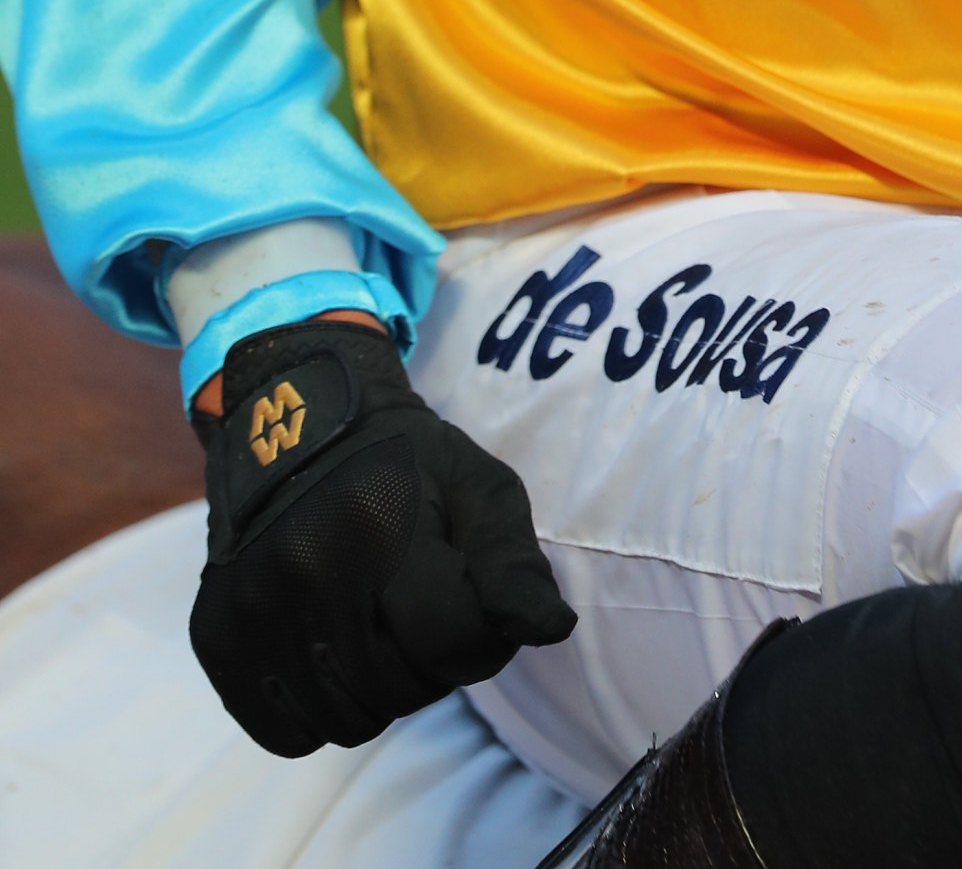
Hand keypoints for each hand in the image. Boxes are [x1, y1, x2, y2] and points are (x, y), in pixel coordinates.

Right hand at [190, 315, 574, 755]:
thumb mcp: (479, 488)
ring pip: (343, 720)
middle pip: (398, 692)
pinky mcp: (215, 637)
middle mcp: (303, 572)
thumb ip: (513, 563)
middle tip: (415, 606)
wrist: (294, 425)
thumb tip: (552, 631)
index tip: (463, 594)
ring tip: (374, 626)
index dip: (476, 635)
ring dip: (373, 690)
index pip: (450, 648)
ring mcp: (251, 608)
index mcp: (378, 530)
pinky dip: (318, 708)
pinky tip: (329, 653)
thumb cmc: (407, 465)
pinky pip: (284, 730)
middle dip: (425, 663)